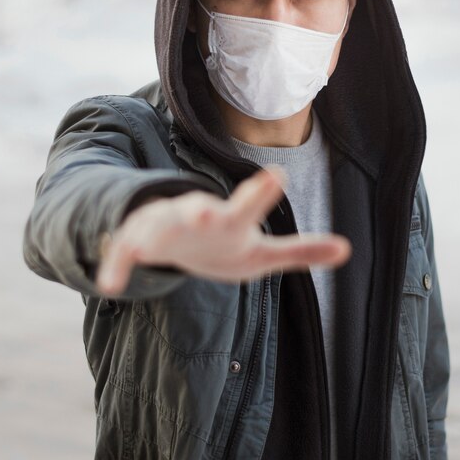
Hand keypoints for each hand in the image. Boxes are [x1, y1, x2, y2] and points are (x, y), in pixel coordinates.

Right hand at [96, 166, 350, 294]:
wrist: (179, 237)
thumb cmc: (228, 243)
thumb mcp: (264, 253)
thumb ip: (302, 251)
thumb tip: (348, 249)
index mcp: (232, 220)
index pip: (249, 206)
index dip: (261, 193)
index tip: (277, 175)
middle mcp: (199, 217)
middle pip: (200, 211)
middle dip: (202, 211)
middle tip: (206, 210)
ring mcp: (168, 227)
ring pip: (159, 224)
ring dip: (154, 229)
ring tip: (145, 239)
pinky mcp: (142, 243)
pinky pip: (125, 252)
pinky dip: (117, 265)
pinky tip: (110, 284)